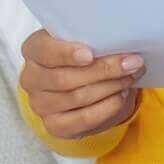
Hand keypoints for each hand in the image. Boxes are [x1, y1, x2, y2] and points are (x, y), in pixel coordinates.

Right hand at [18, 29, 143, 139]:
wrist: (85, 83)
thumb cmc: (86, 54)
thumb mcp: (86, 39)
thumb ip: (94, 38)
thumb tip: (122, 43)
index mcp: (34, 49)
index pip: (43, 50)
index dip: (65, 53)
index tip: (89, 54)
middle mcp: (31, 79)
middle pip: (65, 78)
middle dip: (104, 70)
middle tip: (132, 62)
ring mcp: (40, 105)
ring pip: (78, 97)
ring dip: (111, 86)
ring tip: (131, 76)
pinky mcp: (54, 125)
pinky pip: (84, 119)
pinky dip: (108, 106)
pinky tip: (122, 95)